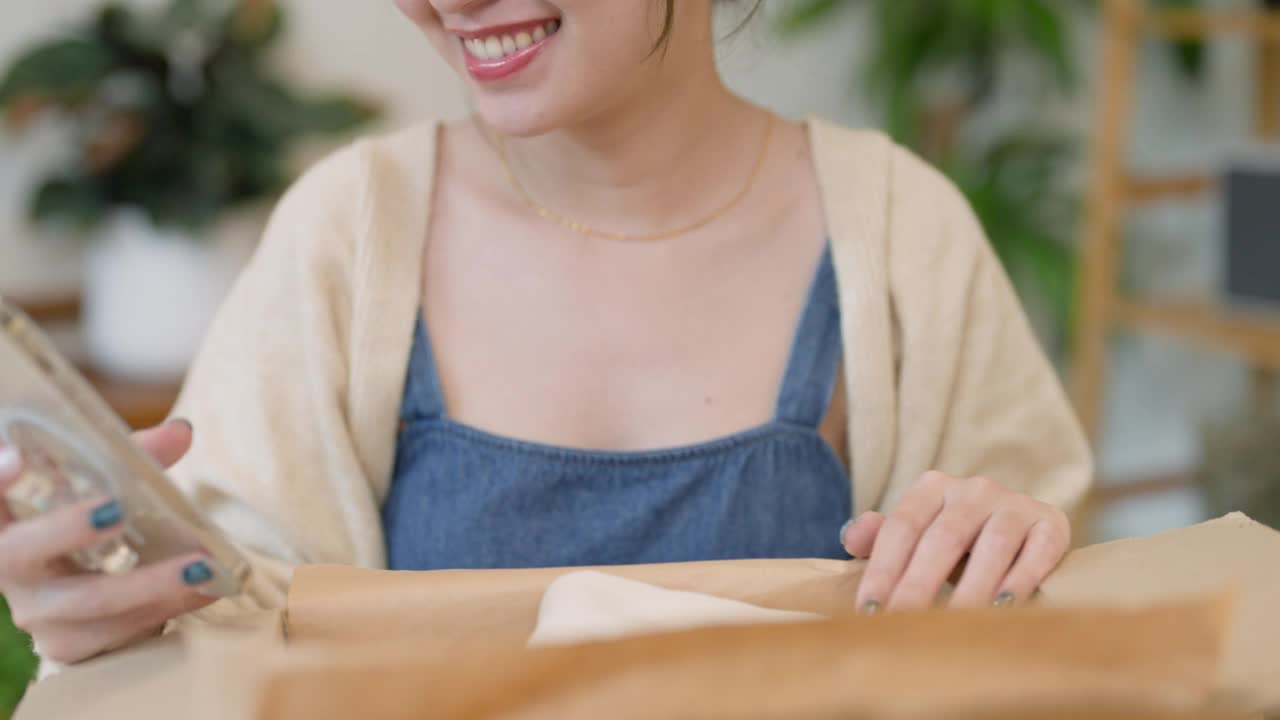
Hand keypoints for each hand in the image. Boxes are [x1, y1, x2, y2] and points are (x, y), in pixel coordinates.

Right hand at [0, 420, 215, 663]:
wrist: (95, 596)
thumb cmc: (91, 522)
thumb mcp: (106, 485)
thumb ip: (138, 456)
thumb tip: (181, 431)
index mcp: (7, 520)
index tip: (18, 458)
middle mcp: (9, 566)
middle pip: (24, 549)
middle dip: (70, 528)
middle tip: (117, 510)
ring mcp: (36, 611)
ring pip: (87, 600)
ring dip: (150, 584)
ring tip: (202, 565)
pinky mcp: (70, 643)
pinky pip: (116, 631)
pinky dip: (167, 607)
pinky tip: (204, 591)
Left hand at [841, 471, 1070, 611]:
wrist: (1021, 526)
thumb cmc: (957, 539)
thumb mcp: (919, 533)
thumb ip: (882, 536)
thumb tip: (850, 538)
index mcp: (932, 486)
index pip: (901, 528)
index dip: (883, 570)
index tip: (869, 611)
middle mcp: (974, 488)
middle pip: (942, 538)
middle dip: (919, 585)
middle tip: (903, 624)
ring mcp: (1015, 503)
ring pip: (992, 545)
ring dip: (971, 587)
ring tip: (954, 624)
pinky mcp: (1052, 522)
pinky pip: (1038, 550)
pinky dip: (1022, 578)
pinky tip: (1005, 608)